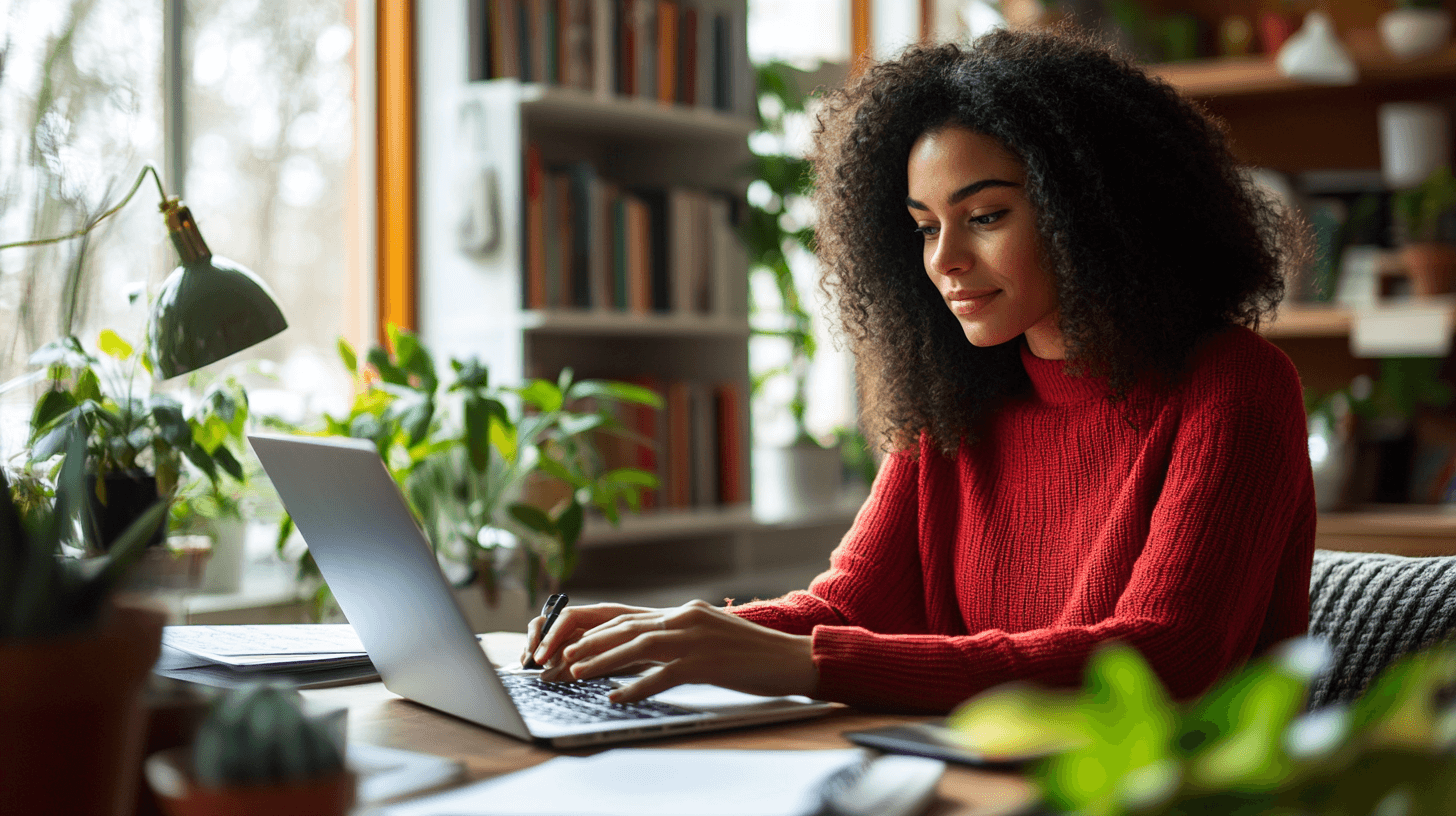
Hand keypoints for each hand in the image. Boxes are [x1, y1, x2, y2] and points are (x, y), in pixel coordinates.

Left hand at [543, 600, 817, 703]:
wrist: (792, 658)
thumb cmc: (754, 654)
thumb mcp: (712, 636)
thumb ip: (682, 638)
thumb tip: (648, 652)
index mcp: (686, 612)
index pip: (631, 618)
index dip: (599, 632)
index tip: (574, 645)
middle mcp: (687, 619)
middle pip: (627, 628)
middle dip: (590, 644)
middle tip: (564, 657)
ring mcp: (696, 639)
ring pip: (637, 647)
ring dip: (603, 660)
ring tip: (577, 672)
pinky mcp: (706, 663)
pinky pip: (662, 675)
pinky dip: (636, 687)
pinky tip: (617, 697)